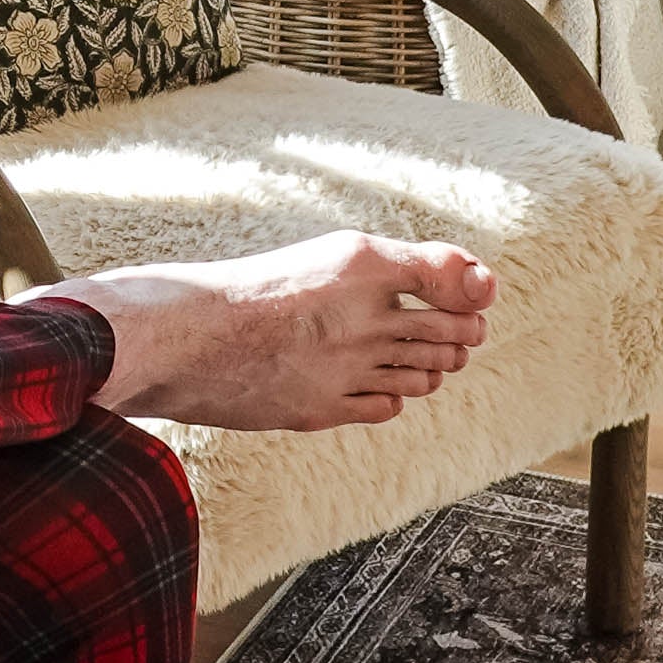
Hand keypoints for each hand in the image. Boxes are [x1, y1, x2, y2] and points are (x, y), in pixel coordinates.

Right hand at [19, 230, 497, 431]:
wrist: (177, 336)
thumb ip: (409, 265)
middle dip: (460, 334)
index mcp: (360, 263)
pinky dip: (391, 396)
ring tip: (413, 355)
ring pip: (424, 375)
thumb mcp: (330, 255)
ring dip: (430, 367)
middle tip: (452, 332)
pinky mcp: (321, 406)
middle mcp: (360, 315)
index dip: (473, 294)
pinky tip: (373, 383)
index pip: (460, 281)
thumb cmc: (246, 291)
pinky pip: (386, 407)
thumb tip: (484, 282)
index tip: (467, 298)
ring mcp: (342, 366)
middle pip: (451, 335)